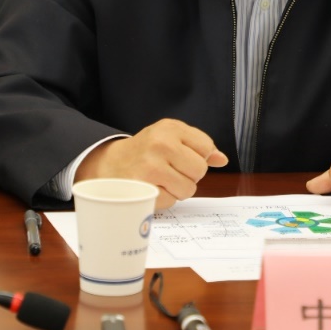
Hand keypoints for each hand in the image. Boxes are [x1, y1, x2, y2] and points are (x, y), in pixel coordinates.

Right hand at [74, 119, 228, 209]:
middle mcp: (160, 144)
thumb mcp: (170, 137)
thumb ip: (198, 145)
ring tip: (162, 180)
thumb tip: (222, 159)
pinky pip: (172, 201)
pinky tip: (152, 188)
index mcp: (170, 128)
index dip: (199, 156)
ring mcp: (151, 167)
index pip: (206, 147)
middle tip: (172, 170)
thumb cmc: (146, 151)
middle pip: (200, 170)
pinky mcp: (143, 189)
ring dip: (178, 189)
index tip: (183, 157)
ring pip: (189, 189)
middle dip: (190, 175)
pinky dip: (165, 199)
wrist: (109, 164)